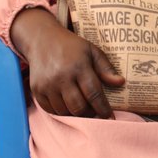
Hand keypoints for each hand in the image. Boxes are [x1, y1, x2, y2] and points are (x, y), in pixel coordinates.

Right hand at [10, 7, 124, 118]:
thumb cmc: (72, 46)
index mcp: (79, 67)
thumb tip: (121, 83)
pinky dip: (61, 111)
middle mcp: (61, 78)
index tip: (110, 117)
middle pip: (78, 107)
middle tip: (95, 113)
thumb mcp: (92, 51)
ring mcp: (47, 85)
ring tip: (82, 108)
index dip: (102, 108)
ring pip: (64, 111)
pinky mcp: (36, 91)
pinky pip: (50, 110)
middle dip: (89, 114)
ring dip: (75, 113)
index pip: (93, 94)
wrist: (42, 40)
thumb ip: (106, 68)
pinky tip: (67, 105)